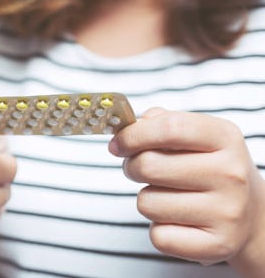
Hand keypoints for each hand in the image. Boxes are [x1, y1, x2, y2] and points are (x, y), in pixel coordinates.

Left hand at [109, 108, 264, 266]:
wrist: (252, 215)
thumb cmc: (211, 170)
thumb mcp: (198, 137)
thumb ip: (163, 123)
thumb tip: (131, 127)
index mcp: (224, 138)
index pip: (170, 128)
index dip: (134, 135)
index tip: (118, 144)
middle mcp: (230, 173)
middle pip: (149, 166)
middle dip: (132, 167)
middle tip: (139, 169)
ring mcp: (226, 212)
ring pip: (147, 203)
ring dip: (147, 199)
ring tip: (168, 197)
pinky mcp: (217, 246)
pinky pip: (159, 236)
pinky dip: (159, 230)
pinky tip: (178, 221)